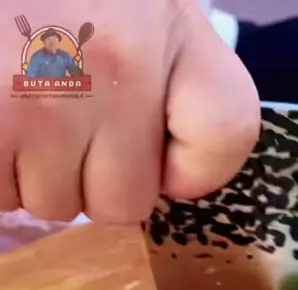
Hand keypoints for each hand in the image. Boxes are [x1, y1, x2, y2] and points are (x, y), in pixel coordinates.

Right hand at [0, 0, 259, 222]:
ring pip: (52, 204)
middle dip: (89, 177)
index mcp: (168, 26)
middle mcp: (119, 68)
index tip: (158, 147)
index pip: (225, 133)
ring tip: (15, 101)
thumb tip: (171, 173)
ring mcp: (44, 101)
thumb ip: (171, 70)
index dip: (190, 164)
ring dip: (32, 172)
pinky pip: (0, 195)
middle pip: (124, 203)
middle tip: (59, 112)